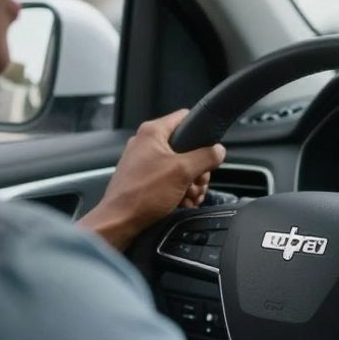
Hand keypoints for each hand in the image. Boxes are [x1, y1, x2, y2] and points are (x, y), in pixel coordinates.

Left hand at [78, 110, 225, 249]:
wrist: (119, 222)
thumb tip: (218, 151)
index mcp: (152, 132)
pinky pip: (168, 178)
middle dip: (197, 168)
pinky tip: (182, 202)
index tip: (208, 149)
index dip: (201, 132)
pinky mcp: (142, 178)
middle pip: (186, 146)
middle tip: (197, 182)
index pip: (185, 117)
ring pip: (179, 165)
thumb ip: (206, 157)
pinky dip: (178, 190)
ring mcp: (143, 161)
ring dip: (190, 182)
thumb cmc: (143, 194)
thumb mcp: (183, 171)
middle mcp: (146, 143)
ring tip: (189, 196)